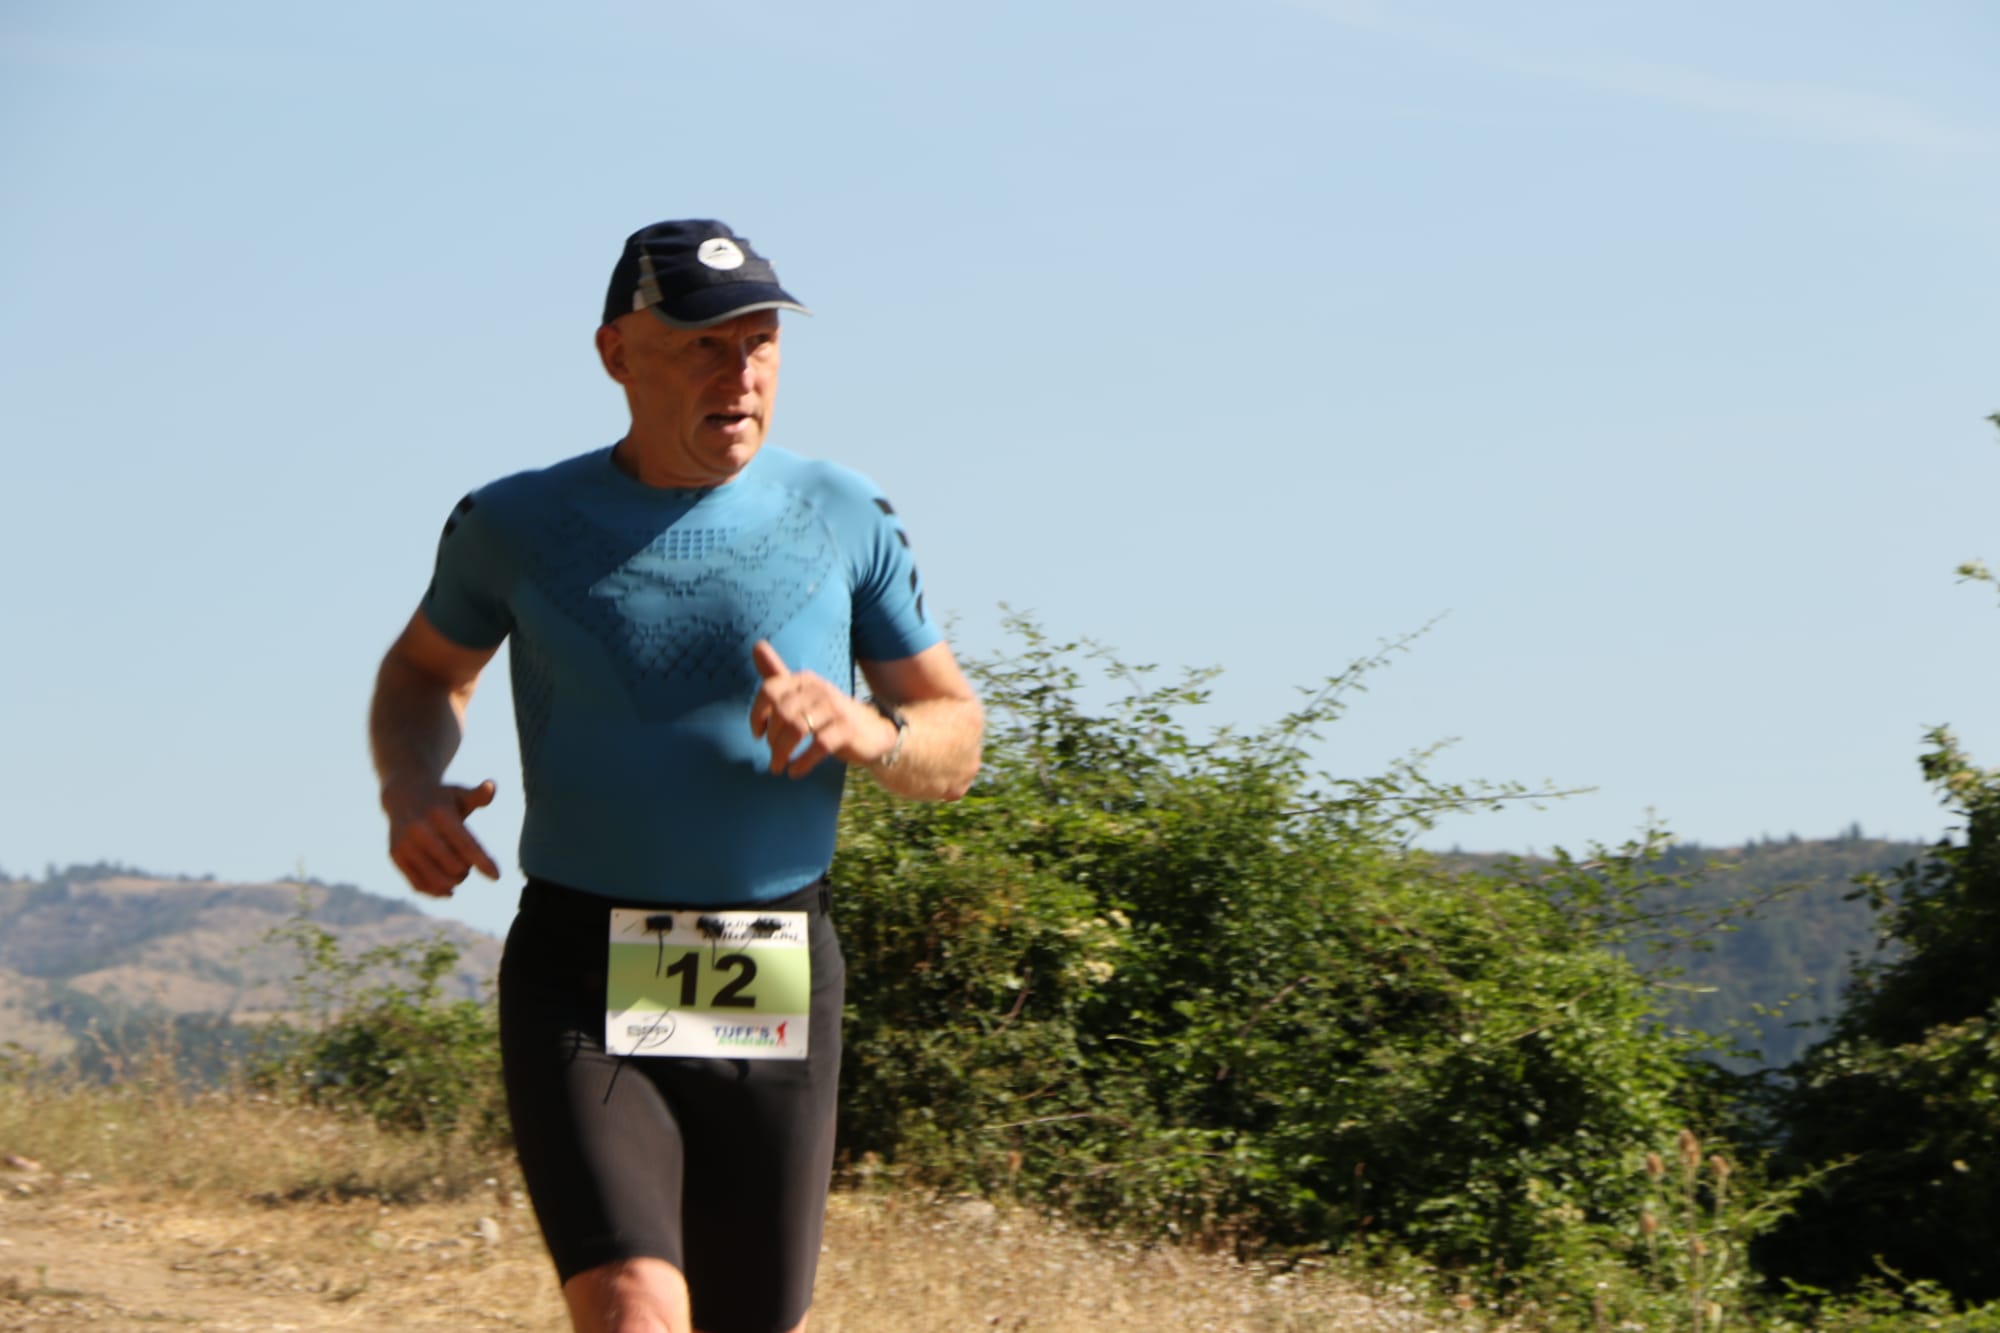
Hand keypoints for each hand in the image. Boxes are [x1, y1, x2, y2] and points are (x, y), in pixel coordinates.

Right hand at [383, 779, 500, 897]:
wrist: (403, 796)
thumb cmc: (441, 799)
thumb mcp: (460, 794)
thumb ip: (478, 795)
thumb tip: (491, 786)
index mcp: (440, 813)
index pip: (466, 844)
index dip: (483, 862)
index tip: (497, 877)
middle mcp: (420, 829)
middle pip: (454, 866)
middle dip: (467, 870)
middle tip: (468, 864)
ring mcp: (405, 843)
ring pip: (437, 879)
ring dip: (454, 882)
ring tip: (458, 873)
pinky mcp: (395, 855)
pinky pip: (418, 884)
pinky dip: (435, 892)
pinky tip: (448, 890)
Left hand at [748, 641, 896, 777]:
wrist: (875, 731)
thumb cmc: (830, 714)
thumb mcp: (804, 693)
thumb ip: (779, 674)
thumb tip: (756, 644)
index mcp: (805, 680)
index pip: (770, 690)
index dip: (757, 714)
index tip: (758, 734)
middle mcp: (819, 689)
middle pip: (781, 712)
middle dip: (772, 739)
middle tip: (772, 755)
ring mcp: (834, 709)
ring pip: (797, 729)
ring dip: (782, 752)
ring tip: (777, 767)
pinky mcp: (847, 729)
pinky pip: (818, 745)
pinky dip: (802, 762)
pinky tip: (795, 772)